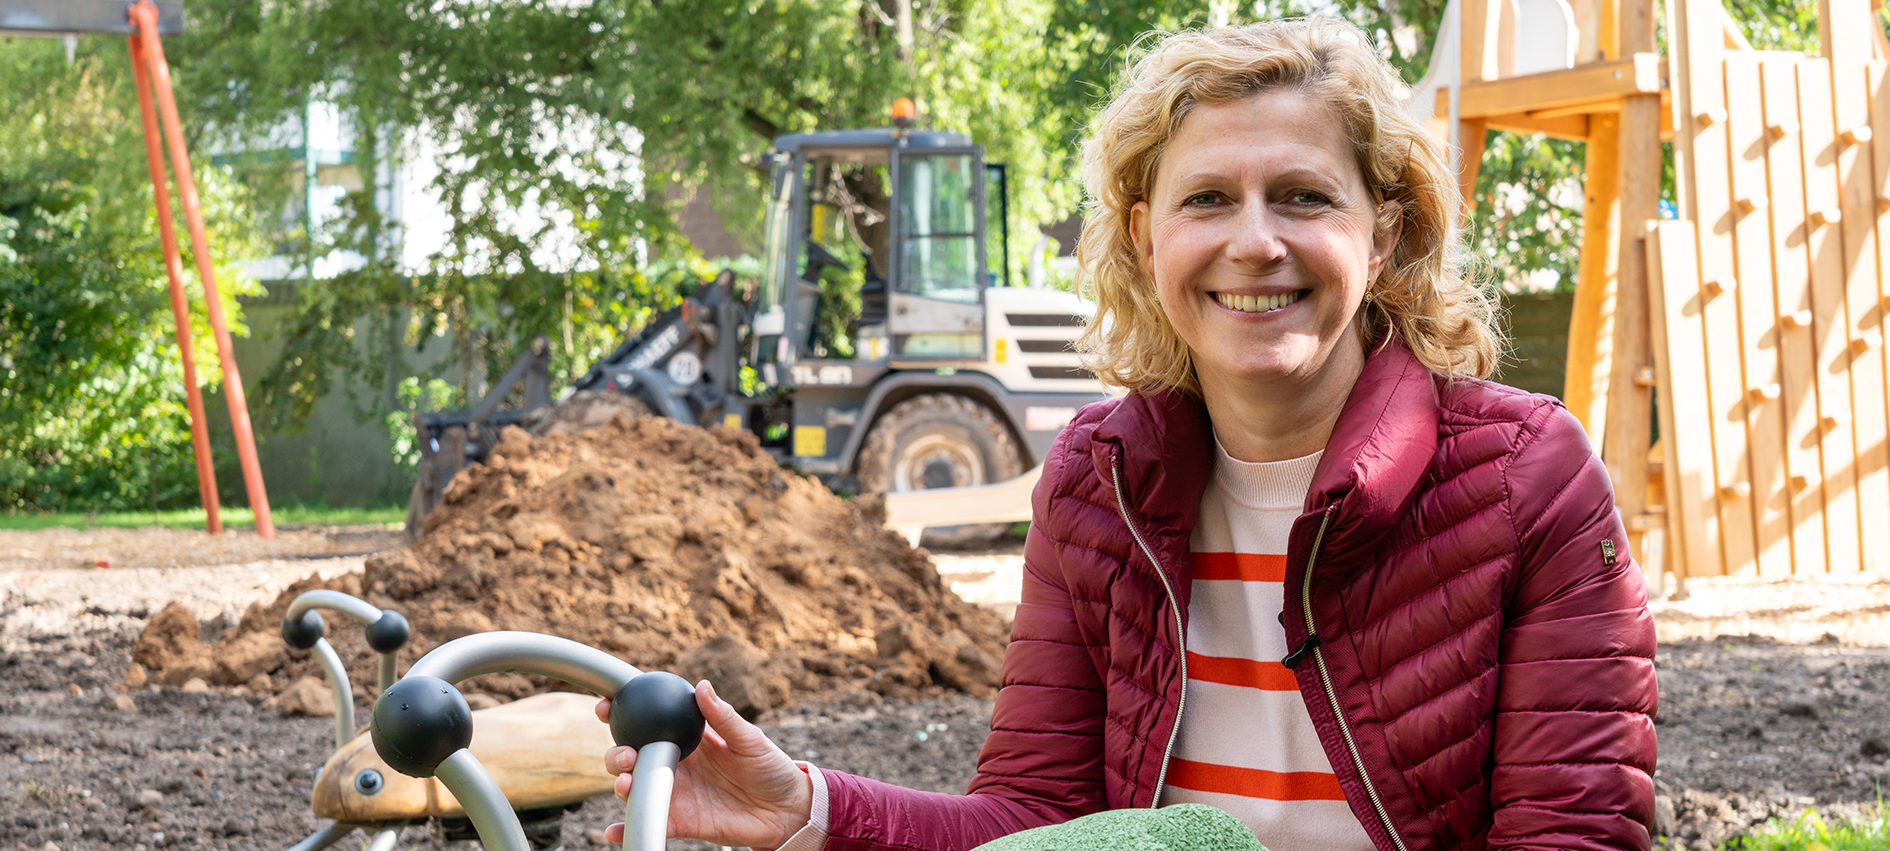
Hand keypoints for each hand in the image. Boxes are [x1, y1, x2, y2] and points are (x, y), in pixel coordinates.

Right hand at [594, 680, 812, 848]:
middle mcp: (676, 764)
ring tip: (625, 783)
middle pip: (633, 756)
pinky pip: (651, 822)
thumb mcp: (750, 738)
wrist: (787, 810)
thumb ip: (723, 716)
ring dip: (621, 785)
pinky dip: (628, 827)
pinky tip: (614, 830)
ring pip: (636, 787)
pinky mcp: (680, 821)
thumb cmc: (771, 767)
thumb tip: (702, 686)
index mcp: (689, 739)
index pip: (649, 722)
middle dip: (616, 753)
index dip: (623, 713)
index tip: (607, 706)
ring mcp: (676, 793)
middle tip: (624, 754)